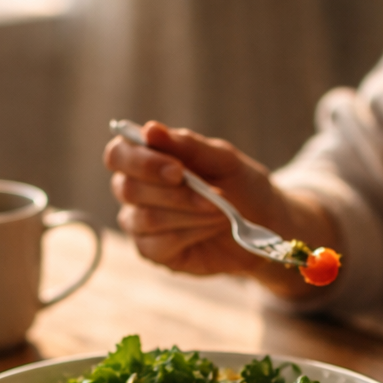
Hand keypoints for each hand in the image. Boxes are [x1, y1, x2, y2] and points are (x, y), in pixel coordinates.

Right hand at [102, 121, 338, 298]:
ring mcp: (140, 224)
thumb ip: (188, 145)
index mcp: (145, 159)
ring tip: (221, 211)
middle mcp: (135, 190)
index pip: (118, 155)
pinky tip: (212, 228)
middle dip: (174, 192)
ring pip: (146, 218)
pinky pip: (158, 244)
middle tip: (214, 193)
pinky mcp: (153, 252)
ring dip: (189, 213)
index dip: (141, 161)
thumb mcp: (223, 159)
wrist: (264, 224)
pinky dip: (191, 233)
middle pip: (127, 189)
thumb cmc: (240, 185)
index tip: (177, 169)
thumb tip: (150, 130)